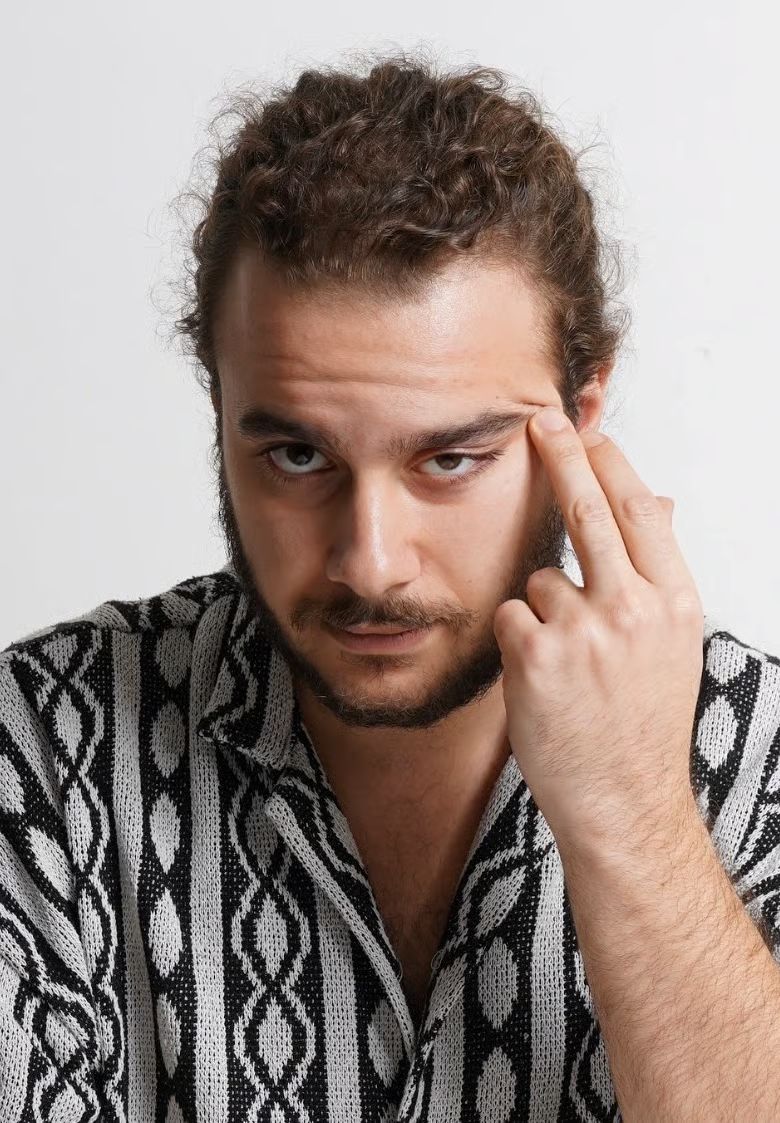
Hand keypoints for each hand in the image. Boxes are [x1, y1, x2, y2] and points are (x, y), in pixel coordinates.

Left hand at [493, 406, 703, 853]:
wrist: (624, 800)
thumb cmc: (643, 722)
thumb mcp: (671, 644)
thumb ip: (657, 573)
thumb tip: (659, 502)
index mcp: (674, 602)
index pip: (639, 512)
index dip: (610, 466)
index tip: (590, 434)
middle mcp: (634, 609)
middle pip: (589, 511)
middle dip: (562, 457)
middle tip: (540, 422)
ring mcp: (583, 632)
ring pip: (539, 580)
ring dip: (542, 612)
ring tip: (568, 666)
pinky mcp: (535, 656)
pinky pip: (510, 616)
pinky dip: (517, 640)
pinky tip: (542, 680)